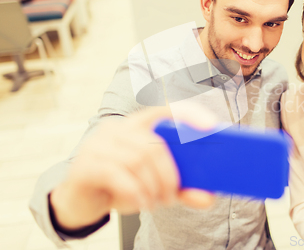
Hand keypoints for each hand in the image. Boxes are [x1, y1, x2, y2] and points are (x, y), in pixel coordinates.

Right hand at [50, 105, 216, 230]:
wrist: (80, 201)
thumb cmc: (120, 186)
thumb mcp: (154, 187)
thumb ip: (180, 189)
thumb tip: (208, 198)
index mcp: (137, 125)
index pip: (165, 110)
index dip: (189, 114)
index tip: (211, 126)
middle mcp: (117, 128)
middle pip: (154, 144)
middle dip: (169, 174)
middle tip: (172, 196)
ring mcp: (98, 144)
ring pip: (138, 159)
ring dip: (153, 186)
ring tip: (155, 202)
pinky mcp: (85, 165)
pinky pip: (117, 174)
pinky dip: (135, 192)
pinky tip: (141, 204)